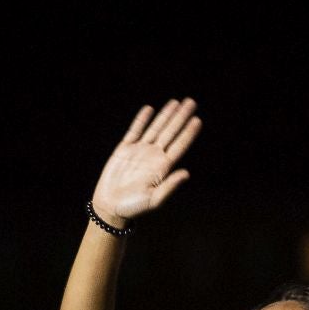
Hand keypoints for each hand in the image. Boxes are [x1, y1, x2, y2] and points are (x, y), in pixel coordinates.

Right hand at [91, 100, 200, 224]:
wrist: (110, 206)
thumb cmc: (133, 207)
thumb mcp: (154, 200)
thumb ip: (169, 186)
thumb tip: (186, 173)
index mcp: (163, 168)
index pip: (179, 146)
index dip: (188, 133)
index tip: (197, 121)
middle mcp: (153, 156)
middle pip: (170, 132)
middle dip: (180, 117)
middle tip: (191, 102)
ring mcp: (140, 151)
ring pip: (155, 128)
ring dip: (165, 115)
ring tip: (176, 102)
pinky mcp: (124, 149)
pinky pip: (134, 131)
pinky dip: (141, 120)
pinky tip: (150, 109)